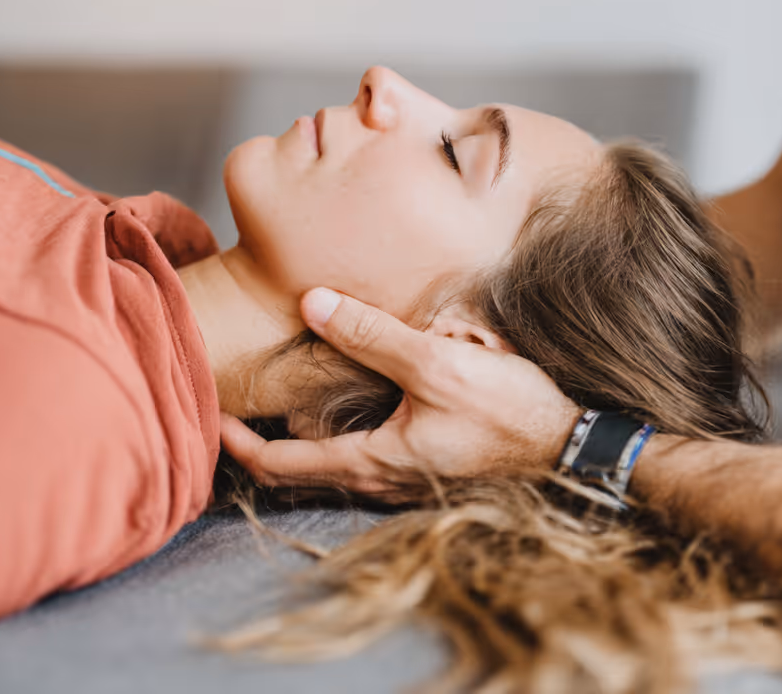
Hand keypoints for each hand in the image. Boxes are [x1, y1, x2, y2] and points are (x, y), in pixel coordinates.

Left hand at [219, 288, 581, 502]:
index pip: (281, 464)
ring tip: (278, 406)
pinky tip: (346, 405)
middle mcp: (380, 479)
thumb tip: (312, 303)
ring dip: (299, 443)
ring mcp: (405, 478)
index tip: (210, 418)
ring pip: (332, 468)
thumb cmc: (507, 410)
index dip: (238, 443)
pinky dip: (336, 438)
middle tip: (235, 413)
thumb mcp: (436, 363)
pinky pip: (365, 458)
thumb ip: (373, 334)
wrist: (571, 448)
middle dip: (261, 446)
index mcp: (371, 460)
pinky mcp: (427, 466)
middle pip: (299, 473)